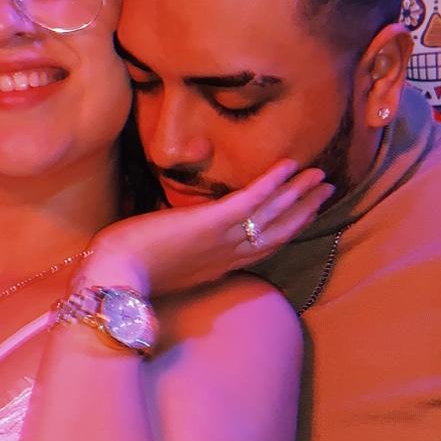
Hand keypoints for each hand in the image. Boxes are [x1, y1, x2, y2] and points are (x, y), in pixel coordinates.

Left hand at [80, 161, 333, 297]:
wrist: (115, 275)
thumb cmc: (126, 271)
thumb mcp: (162, 267)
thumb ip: (180, 259)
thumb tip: (179, 250)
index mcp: (216, 268)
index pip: (261, 247)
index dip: (286, 230)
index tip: (304, 215)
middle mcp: (227, 256)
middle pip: (277, 232)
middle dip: (303, 210)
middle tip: (326, 190)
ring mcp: (221, 240)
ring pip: (272, 216)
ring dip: (298, 194)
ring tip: (320, 176)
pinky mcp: (211, 223)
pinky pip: (250, 200)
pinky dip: (272, 183)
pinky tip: (288, 165)